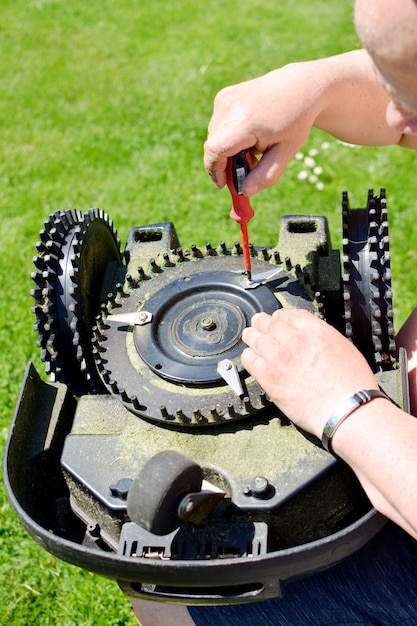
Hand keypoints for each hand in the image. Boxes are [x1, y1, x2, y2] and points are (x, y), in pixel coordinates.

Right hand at [204, 62, 322, 195]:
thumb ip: (266, 176)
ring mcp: (224, 99)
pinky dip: (229, 137)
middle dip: (226, 164)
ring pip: (215, 138)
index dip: (214, 170)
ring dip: (229, 151)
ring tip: (254, 149)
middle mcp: (231, 107)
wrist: (298, 86)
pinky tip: (250, 135)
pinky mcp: (223, 97)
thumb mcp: (286, 153)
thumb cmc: (295, 121)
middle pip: (214, 146)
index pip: (215, 149)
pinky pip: (218, 127)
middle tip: (249, 168)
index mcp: (247, 122)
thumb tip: (245, 192)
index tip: (223, 184)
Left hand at [241, 309, 377, 437]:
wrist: (346, 410)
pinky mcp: (270, 377)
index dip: (281, 315)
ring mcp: (280, 358)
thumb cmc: (352, 386)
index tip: (277, 317)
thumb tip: (312, 338)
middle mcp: (296, 340)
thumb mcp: (344, 349)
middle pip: (271, 323)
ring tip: (248, 335)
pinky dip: (248, 356)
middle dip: (262, 321)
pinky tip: (248, 356)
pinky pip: (251, 361)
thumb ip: (324, 339)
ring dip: (252, 335)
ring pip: (257, 339)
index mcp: (316, 331)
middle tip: (257, 322)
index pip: (291, 314)